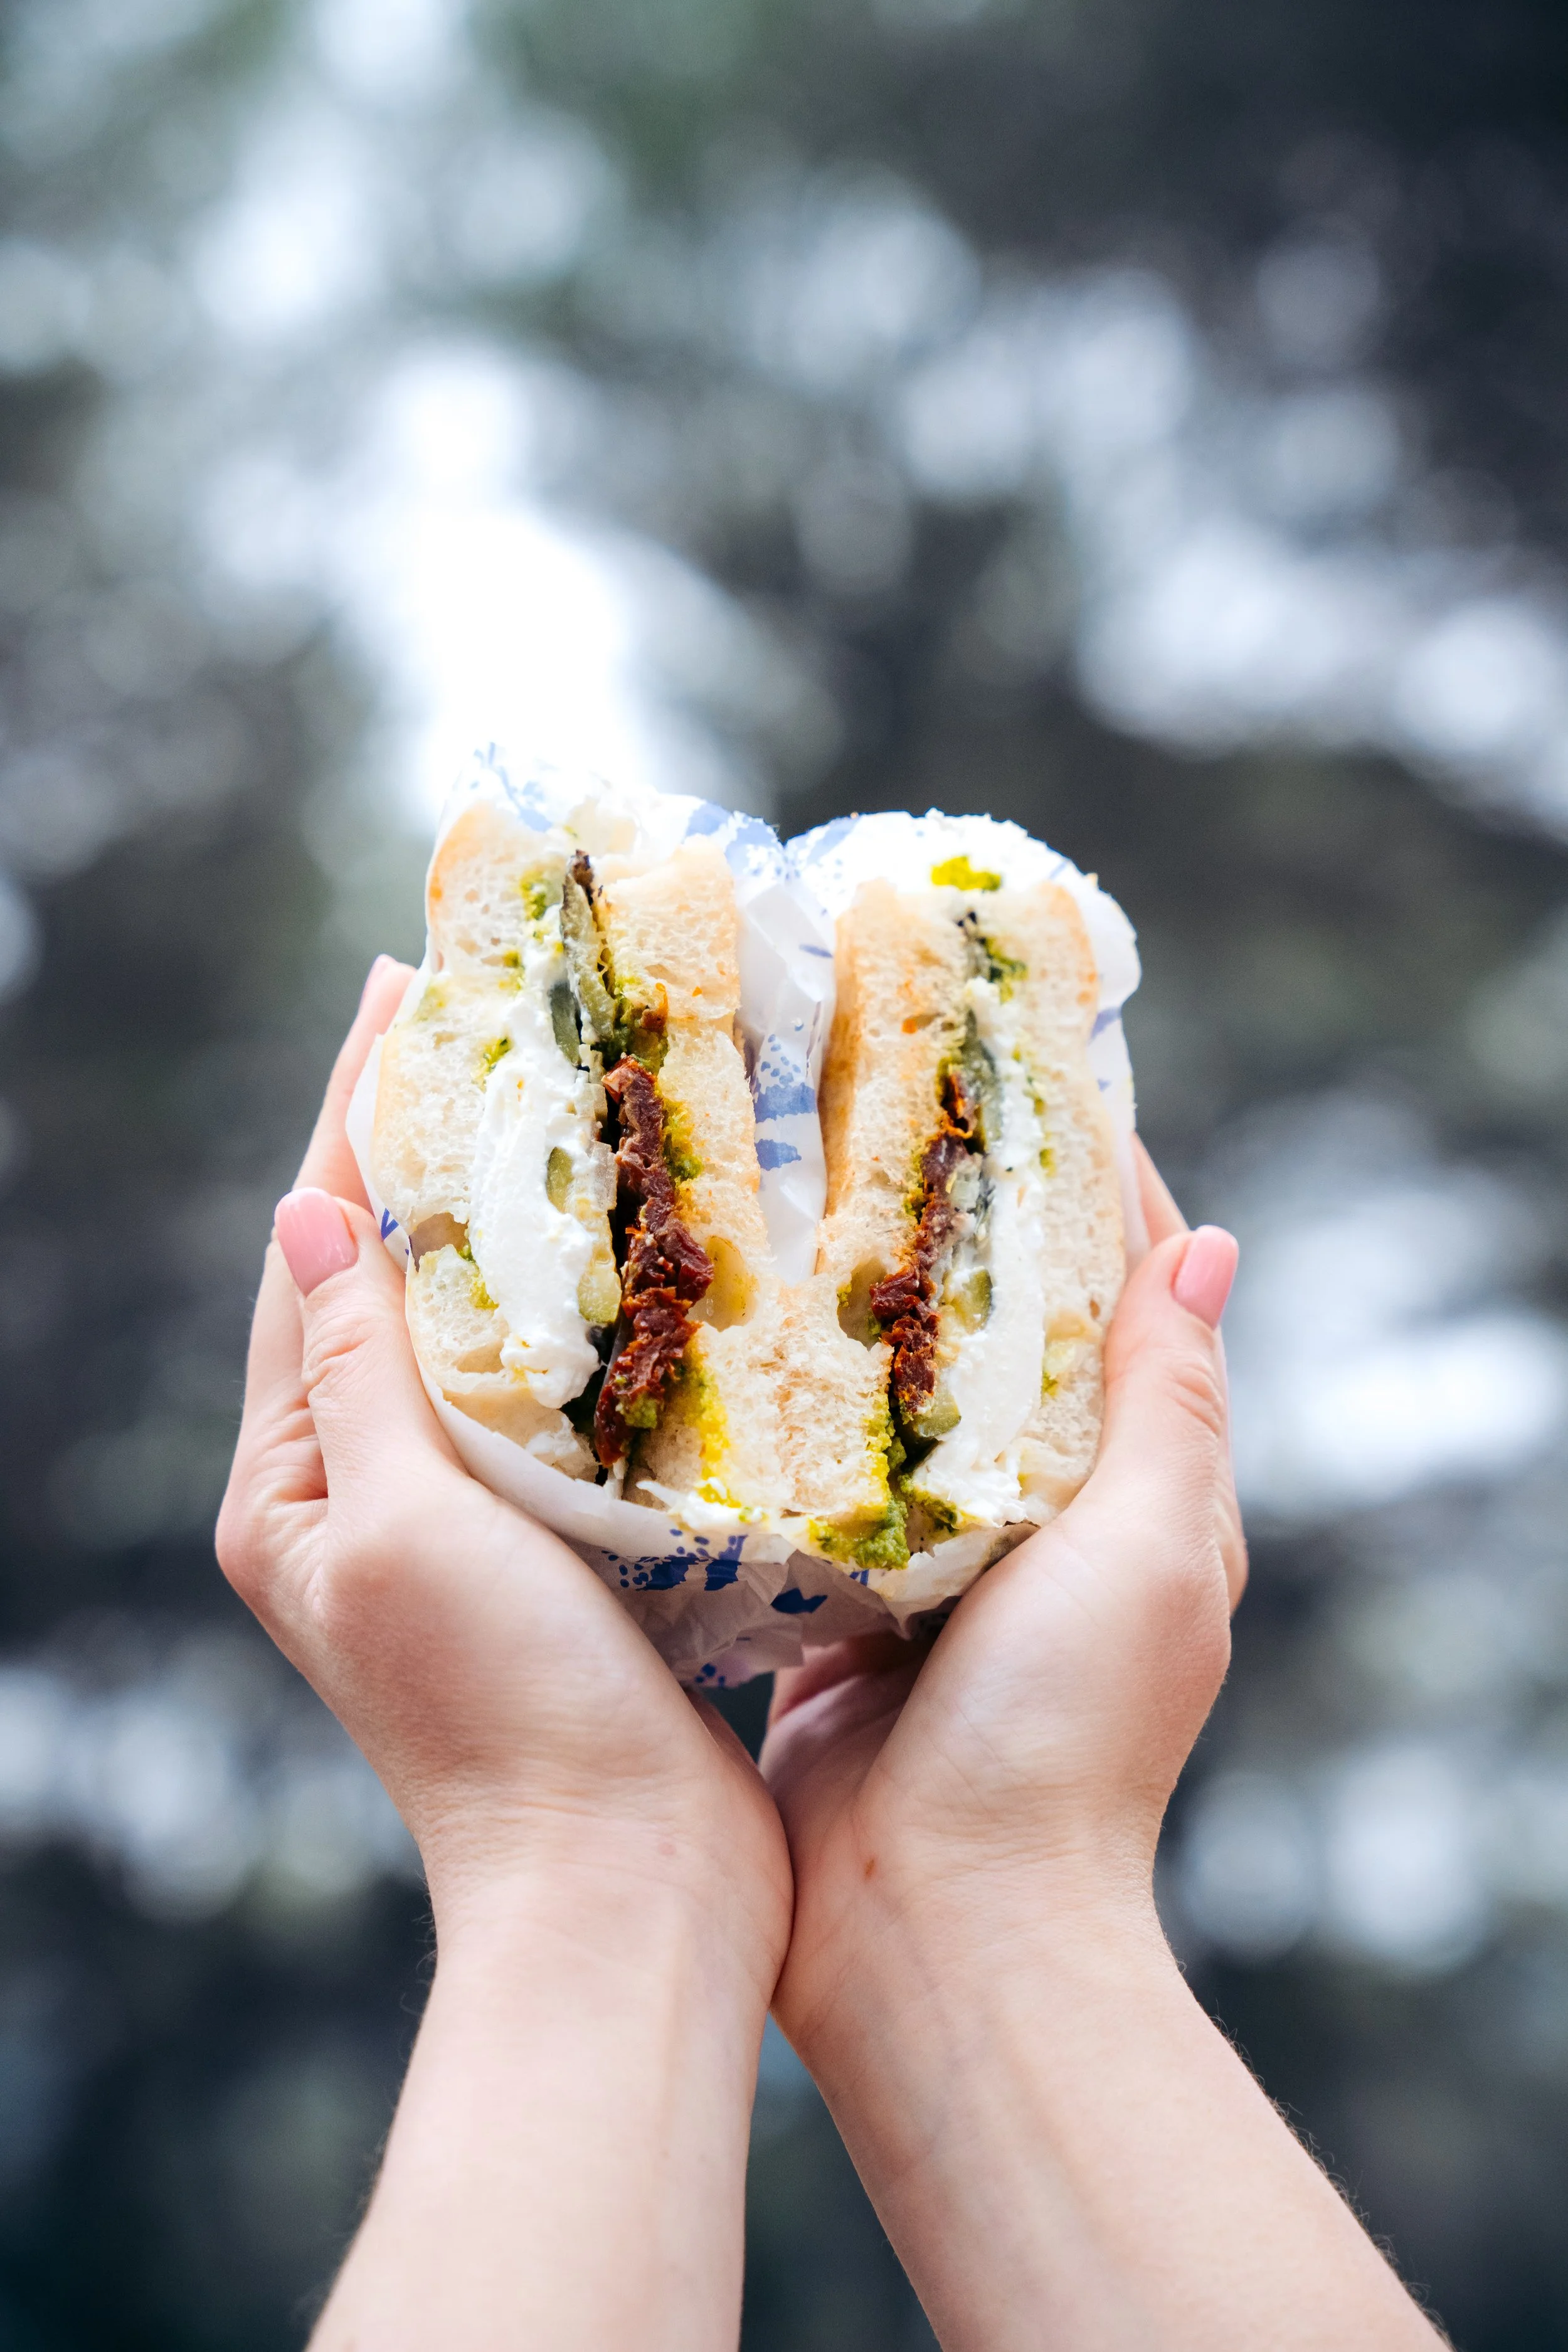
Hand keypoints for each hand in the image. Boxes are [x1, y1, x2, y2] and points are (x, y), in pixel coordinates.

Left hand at [218, 955, 788, 1970]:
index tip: (403, 986)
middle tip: (485, 1011)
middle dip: (426, 1143)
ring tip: (562, 1098)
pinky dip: (576, 1307)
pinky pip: (546, 1390)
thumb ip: (357, 1370)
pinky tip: (630, 1253)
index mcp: (297, 1484)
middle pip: (387, 1273)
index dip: (356, 1113)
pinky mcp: (550, 1544)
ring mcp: (456, 1519)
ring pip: (472, 1323)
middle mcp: (360, 1493)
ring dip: (508, 1214)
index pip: (315, 1252)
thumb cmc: (503, 1716)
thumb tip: (312, 1213)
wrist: (624, 1887)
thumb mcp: (404, 1527)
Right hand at [761, 1153, 1441, 2351]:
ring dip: (850, 1313)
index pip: (1124, 1308)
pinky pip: (804, 1487)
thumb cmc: (1064, 1739)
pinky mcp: (827, 1607)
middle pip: (1000, 1341)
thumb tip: (1211, 1244)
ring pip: (889, 1402)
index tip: (1025, 1082)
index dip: (1091, 1196)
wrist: (933, 1924)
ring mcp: (924, 1565)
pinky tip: (711, 1340)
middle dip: (947, 1233)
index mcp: (1132, 1499)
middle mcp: (1033, 1523)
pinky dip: (773, 1415)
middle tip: (870, 1113)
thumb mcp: (1148, 1550)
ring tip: (780, 1192)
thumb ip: (1168, 1404)